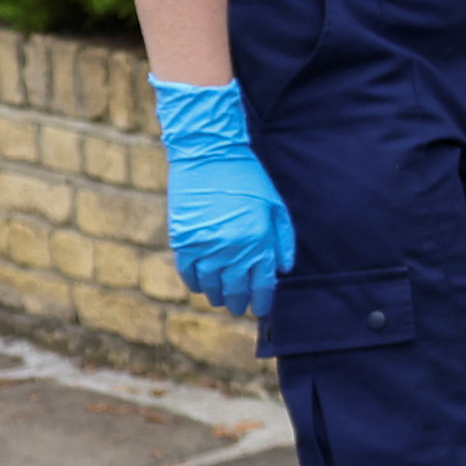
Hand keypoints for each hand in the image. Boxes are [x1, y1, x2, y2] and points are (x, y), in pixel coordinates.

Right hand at [150, 79, 293, 316]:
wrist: (209, 156)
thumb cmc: (247, 179)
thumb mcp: (275, 206)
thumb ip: (283, 240)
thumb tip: (283, 270)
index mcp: (258, 241)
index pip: (262, 284)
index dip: (261, 301)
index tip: (261, 309)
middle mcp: (232, 249)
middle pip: (235, 290)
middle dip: (239, 303)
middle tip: (240, 307)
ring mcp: (205, 246)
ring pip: (210, 286)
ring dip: (217, 295)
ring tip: (221, 298)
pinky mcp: (183, 241)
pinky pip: (188, 273)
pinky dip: (195, 282)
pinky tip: (201, 284)